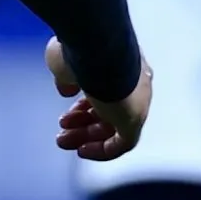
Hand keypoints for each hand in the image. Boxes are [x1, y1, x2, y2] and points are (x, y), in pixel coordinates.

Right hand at [46, 37, 150, 161]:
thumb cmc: (83, 49)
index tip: (68, 113)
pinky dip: (101, 149)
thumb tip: (66, 90)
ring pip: (113, 127)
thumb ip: (66, 78)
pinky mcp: (135, 119)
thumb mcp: (66, 63)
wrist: (98, 49)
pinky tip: (82, 151)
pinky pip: (121, 143)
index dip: (84, 105)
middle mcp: (135, 83)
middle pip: (109, 112)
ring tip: (63, 141)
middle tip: (62, 133)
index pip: (106, 91)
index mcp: (122, 65)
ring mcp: (137, 101)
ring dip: (87, 136)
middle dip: (83, 125)